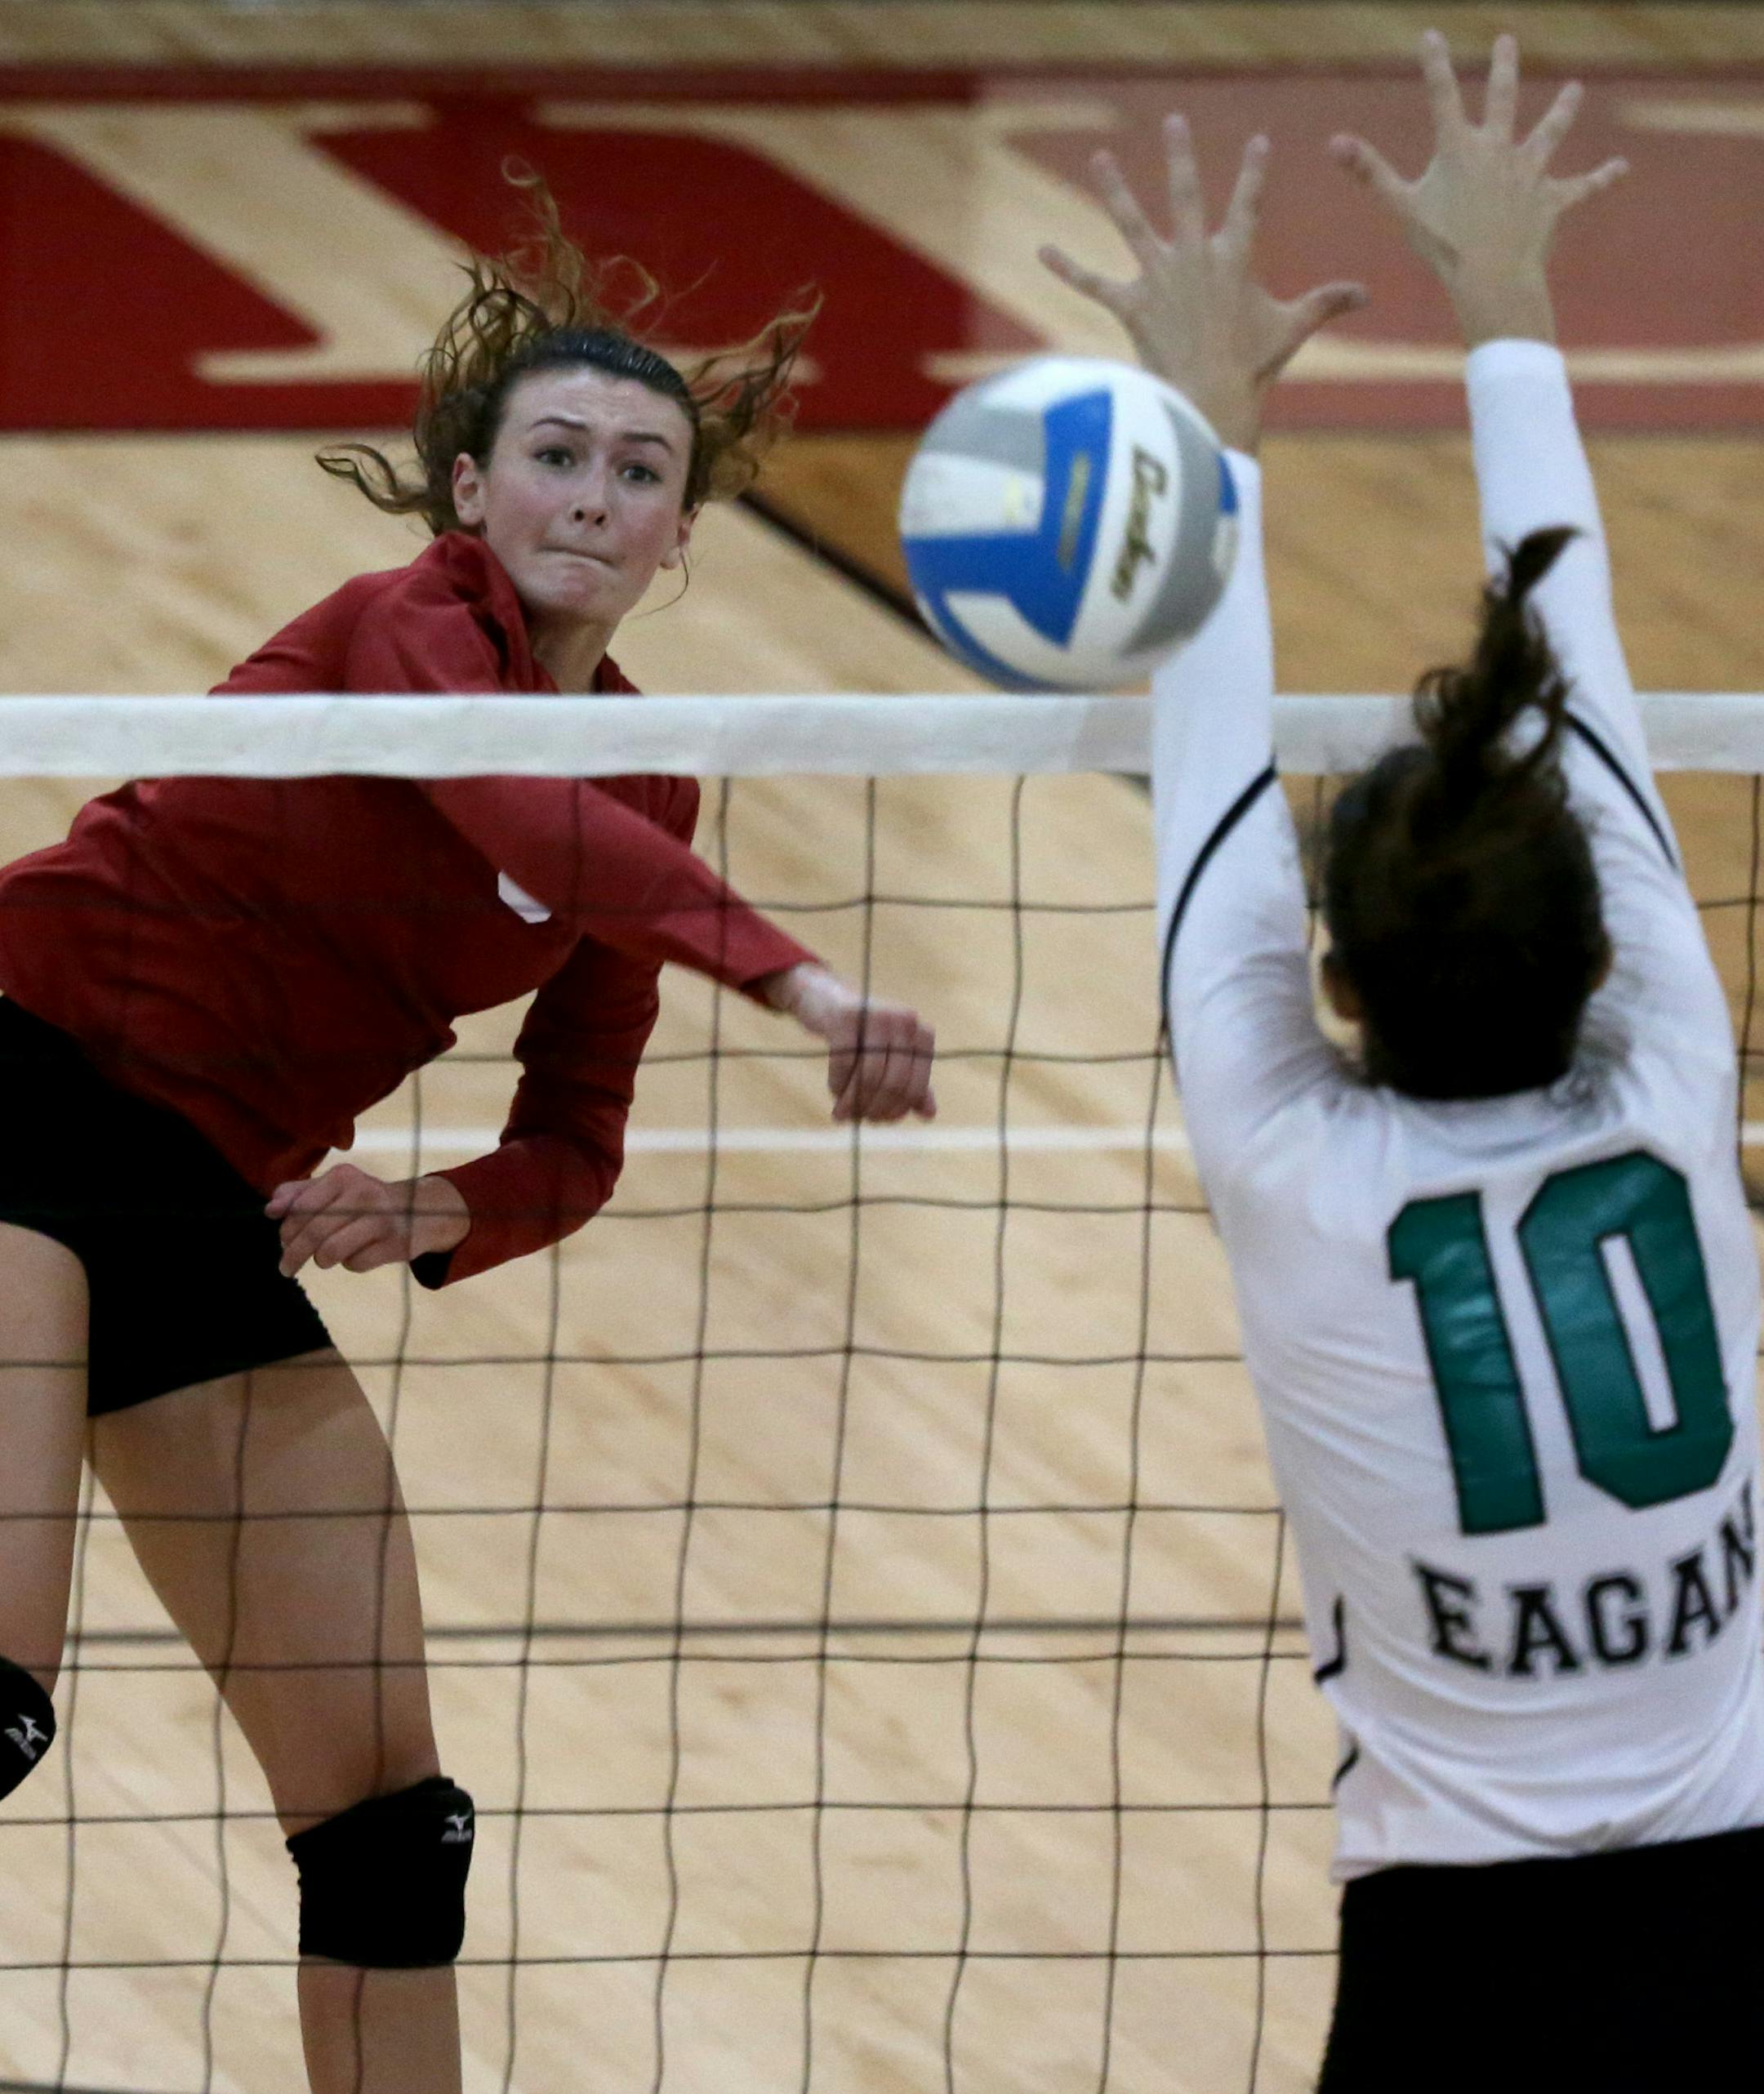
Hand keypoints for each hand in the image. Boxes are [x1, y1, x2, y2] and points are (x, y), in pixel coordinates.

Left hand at [267, 1164, 470, 1276]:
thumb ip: (299, 1193)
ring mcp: (381, 1219)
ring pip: (330, 1252)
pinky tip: (359, 1254)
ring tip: (324, 1259)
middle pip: (313, 1232)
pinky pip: (355, 1264)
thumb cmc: (366, 1201)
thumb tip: (271, 1209)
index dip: (286, 1229)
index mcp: (343, 1176)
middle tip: (286, 1268)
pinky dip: (351, 1264)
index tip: (282, 1243)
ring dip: (322, 1260)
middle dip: (294, 1255)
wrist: (421, 1210)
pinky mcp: (395, 1244)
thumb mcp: (335, 1188)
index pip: (300, 1208)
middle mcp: (362, 1193)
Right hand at [761, 962, 936, 1123]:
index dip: (897, 1109)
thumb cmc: (865, 1036)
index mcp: (922, 1034)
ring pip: (869, 1076)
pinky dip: (837, 1084)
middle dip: (875, 1108)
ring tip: (842, 1112)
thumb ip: (913, 1086)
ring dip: (854, 1101)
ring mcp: (877, 1016)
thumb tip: (930, 1114)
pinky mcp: (846, 1017)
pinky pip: (844, 1064)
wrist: (829, 1001)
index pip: (916, 1085)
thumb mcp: (893, 1059)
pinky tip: (834, 1092)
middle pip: (894, 1083)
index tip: (880, 1120)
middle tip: (859, 1119)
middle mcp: (904, 1021)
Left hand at [1039, 116, 1365, 453]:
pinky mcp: (1131, 306)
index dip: (1253, 171)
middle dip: (1180, 155)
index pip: (1248, 203)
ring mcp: (1159, 279)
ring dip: (1114, 190)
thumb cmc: (1252, 368)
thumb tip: (1366, 293)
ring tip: (1100, 158)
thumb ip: (1324, 302)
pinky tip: (1041, 250)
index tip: (1258, 141)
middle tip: (1173, 120)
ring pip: (1132, 224)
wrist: (1211, 402)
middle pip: (1185, 194)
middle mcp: (1193, 258)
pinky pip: (1092, 283)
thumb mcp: (1291, 328)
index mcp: (1234, 257)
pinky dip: (1066, 268)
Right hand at [1330, 29, 1626, 347]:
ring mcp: (1530, 174)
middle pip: (1503, 100)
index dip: (1434, 64)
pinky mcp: (1552, 202)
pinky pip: (1581, 189)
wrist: (1492, 276)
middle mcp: (1499, 151)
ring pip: (1549, 134)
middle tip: (1507, 40)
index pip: (1442, 96)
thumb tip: (1333, 142)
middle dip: (1503, 68)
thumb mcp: (1401, 206)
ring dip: (1563, 110)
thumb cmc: (1444, 246)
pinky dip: (1601, 179)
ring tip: (1574, 90)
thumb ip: (1369, 171)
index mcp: (1460, 149)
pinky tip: (1621, 169)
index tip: (1431, 35)